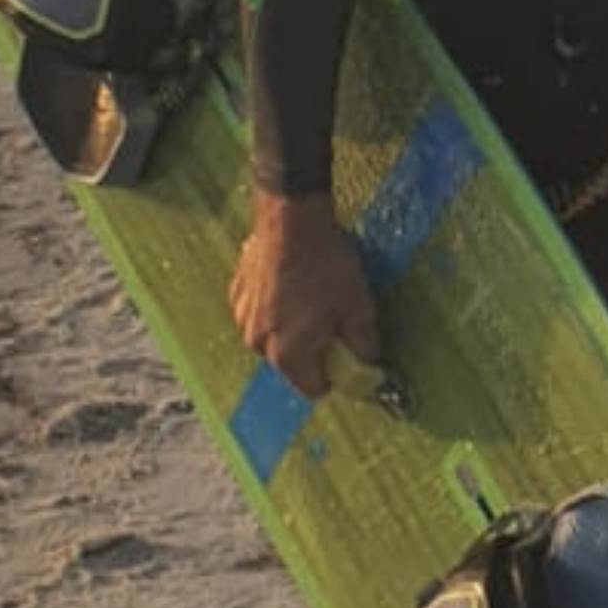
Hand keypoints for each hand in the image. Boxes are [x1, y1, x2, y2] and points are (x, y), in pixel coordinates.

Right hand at [229, 188, 379, 399]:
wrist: (292, 219)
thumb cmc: (327, 267)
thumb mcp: (359, 309)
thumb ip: (365, 346)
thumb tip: (370, 364)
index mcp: (288, 355)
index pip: (314, 388)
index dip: (337, 376)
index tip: (348, 355)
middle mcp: (258, 343)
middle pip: (291, 363)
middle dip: (312, 349)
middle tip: (333, 320)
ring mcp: (243, 317)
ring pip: (273, 336)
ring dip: (290, 326)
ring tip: (311, 295)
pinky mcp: (237, 291)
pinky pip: (259, 310)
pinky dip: (275, 304)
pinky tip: (292, 280)